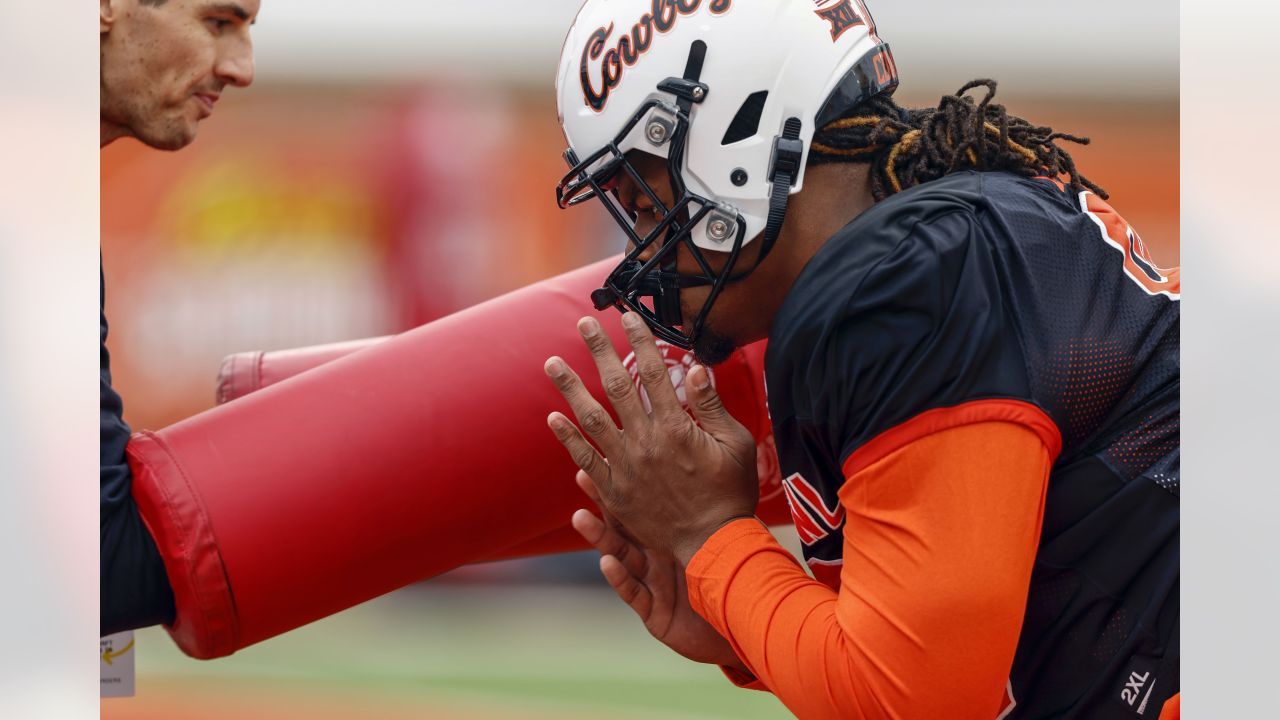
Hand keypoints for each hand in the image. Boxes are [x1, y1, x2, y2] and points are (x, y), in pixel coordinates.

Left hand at [544, 312, 758, 565]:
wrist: (712, 545)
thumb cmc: (730, 494)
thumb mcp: (735, 445)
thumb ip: (712, 406)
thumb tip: (697, 368)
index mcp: (677, 429)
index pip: (654, 373)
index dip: (640, 341)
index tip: (629, 317)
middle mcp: (645, 443)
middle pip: (616, 386)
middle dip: (599, 351)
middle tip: (584, 324)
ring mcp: (626, 468)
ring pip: (591, 419)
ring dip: (570, 388)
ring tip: (552, 363)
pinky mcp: (616, 492)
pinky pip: (586, 460)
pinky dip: (568, 438)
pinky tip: (553, 417)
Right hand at [571, 470, 747, 669]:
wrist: (749, 622)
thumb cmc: (739, 577)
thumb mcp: (725, 534)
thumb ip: (712, 502)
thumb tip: (710, 459)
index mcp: (673, 537)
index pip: (644, 504)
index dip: (625, 481)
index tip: (608, 453)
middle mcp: (658, 559)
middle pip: (623, 525)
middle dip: (603, 501)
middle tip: (583, 475)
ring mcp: (654, 586)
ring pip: (621, 557)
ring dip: (600, 538)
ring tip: (580, 517)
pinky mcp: (655, 615)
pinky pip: (633, 594)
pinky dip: (619, 578)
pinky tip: (607, 561)